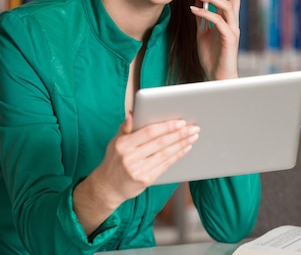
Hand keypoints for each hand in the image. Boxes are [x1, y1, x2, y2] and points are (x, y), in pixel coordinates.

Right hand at [75, 113, 198, 223]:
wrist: (108, 187)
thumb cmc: (114, 161)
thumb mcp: (115, 142)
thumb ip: (126, 128)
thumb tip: (132, 113)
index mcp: (123, 144)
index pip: (149, 132)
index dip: (166, 126)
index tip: (180, 122)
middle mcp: (130, 157)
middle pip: (160, 143)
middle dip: (179, 134)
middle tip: (193, 127)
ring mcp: (138, 170)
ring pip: (165, 154)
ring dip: (181, 144)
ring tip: (193, 136)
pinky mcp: (146, 180)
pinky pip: (165, 165)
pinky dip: (177, 155)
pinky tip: (185, 148)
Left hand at [190, 0, 240, 80]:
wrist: (217, 76)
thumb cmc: (212, 56)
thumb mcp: (203, 33)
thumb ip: (203, 19)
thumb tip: (198, 3)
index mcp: (228, 19)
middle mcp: (233, 21)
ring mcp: (233, 29)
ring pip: (229, 5)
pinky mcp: (229, 39)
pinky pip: (219, 21)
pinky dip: (205, 13)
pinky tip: (193, 10)